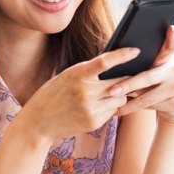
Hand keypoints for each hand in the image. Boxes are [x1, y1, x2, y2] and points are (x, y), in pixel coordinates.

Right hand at [19, 47, 136, 142]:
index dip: (123, 55)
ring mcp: (90, 109)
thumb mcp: (66, 77)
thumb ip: (87, 72)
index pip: (105, 61)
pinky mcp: (94, 122)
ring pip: (120, 98)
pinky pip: (112, 111)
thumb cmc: (52, 95)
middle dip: (127, 78)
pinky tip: (98, 106)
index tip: (136, 51)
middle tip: (133, 74)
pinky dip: (110, 107)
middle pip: (119, 82)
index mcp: (76, 75)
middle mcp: (85, 92)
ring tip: (108, 92)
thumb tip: (114, 65)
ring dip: (119, 94)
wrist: (37, 123)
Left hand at [107, 26, 173, 121]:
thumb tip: (114, 58)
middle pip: (148, 77)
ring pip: (147, 96)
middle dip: (128, 85)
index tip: (171, 28)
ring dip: (128, 102)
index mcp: (167, 58)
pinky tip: (121, 110)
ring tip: (112, 105)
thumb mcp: (151, 70)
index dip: (172, 38)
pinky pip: (150, 106)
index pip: (171, 45)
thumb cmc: (155, 82)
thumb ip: (142, 63)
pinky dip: (134, 108)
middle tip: (111, 90)